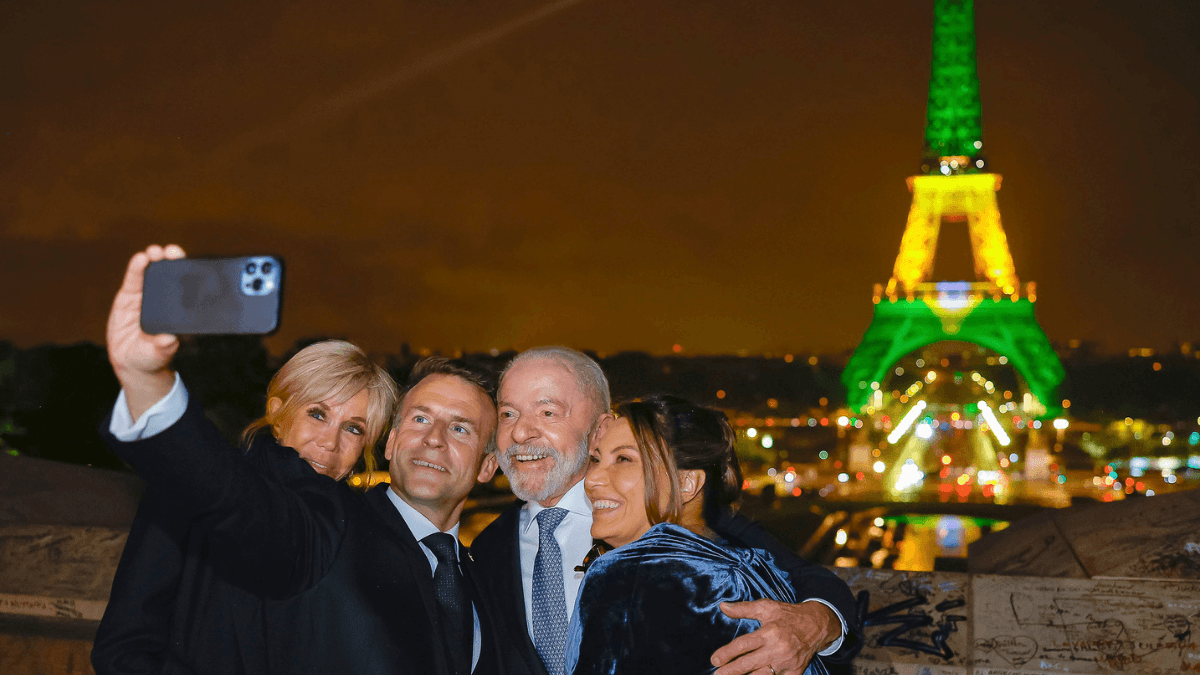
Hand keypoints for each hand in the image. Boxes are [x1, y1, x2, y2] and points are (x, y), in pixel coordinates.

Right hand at [106, 244, 185, 419]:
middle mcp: (165, 300)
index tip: (192, 267)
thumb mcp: (158, 354)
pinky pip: (134, 279)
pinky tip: (140, 259)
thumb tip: (170, 340)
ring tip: (154, 252)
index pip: (187, 289)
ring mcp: (147, 296)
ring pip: (152, 273)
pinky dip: (136, 268)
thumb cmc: (151, 356)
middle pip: (171, 276)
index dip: (190, 275)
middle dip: (173, 261)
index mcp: (178, 311)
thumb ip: (163, 348)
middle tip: (173, 252)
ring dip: (154, 259)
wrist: (129, 360)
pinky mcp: (129, 296)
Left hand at [711, 599, 838, 674]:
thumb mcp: (767, 607)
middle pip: (748, 664)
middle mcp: (777, 650)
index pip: (743, 645)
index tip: (714, 659)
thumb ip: (743, 608)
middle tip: (717, 674)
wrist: (817, 626)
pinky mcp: (794, 673)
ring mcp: (786, 664)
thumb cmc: (788, 615)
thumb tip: (722, 606)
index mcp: (769, 633)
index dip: (726, 653)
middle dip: (730, 671)